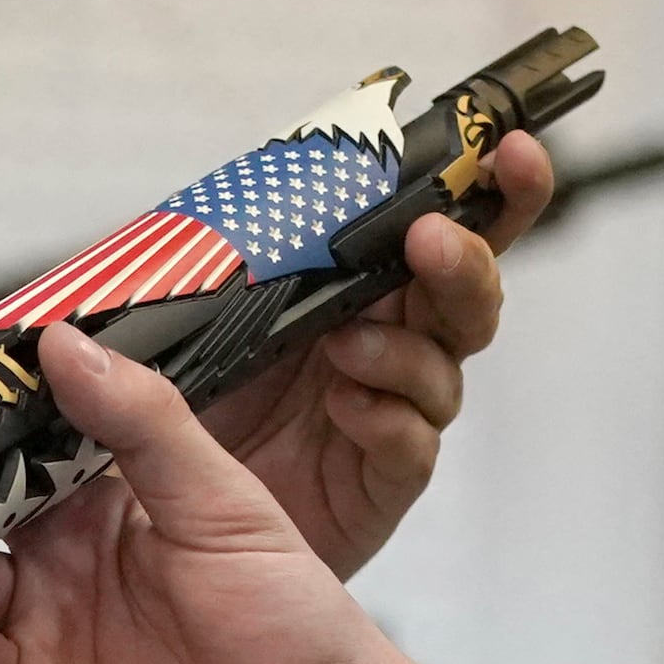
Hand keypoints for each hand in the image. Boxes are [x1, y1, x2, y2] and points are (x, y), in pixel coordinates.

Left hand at [198, 133, 550, 579]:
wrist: (180, 518)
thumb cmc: (200, 408)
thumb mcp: (192, 321)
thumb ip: (199, 270)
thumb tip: (156, 217)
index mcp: (352, 284)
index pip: (431, 220)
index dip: (481, 180)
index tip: (506, 144)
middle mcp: (386, 338)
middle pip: (463, 288)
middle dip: (464, 256)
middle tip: (431, 238)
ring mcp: (393, 407)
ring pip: (446, 362)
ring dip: (405, 346)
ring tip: (347, 345)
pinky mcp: (385, 475)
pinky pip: (411, 441)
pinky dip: (385, 418)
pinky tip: (345, 406)